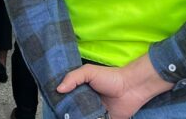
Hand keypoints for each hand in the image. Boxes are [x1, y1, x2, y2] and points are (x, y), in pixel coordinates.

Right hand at [57, 54, 173, 118]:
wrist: (131, 88)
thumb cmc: (110, 77)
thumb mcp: (89, 72)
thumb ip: (73, 77)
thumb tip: (58, 89)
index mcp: (79, 91)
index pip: (65, 98)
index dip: (59, 102)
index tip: (53, 105)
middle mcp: (84, 103)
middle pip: (71, 111)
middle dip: (67, 114)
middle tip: (62, 115)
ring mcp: (93, 113)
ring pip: (81, 118)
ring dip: (76, 118)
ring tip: (73, 118)